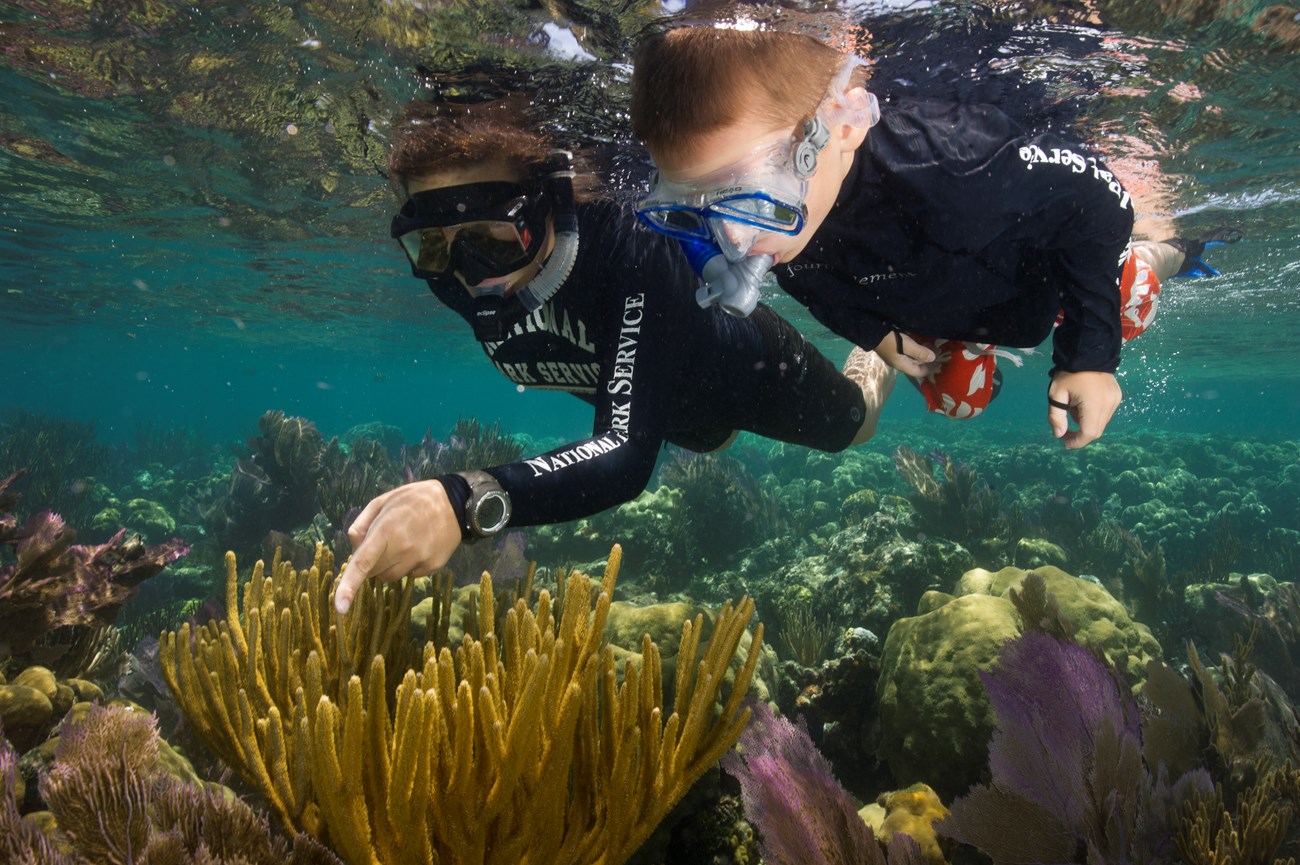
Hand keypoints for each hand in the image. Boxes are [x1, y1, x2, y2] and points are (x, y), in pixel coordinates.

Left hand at [334, 480, 462, 613]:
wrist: (454, 503)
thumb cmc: (412, 499)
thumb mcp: (381, 502)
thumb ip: (361, 525)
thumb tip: (355, 550)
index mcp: (386, 531)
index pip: (363, 563)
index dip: (348, 586)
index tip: (340, 608)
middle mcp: (403, 549)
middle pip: (374, 572)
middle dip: (373, 561)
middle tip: (385, 541)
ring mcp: (420, 560)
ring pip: (390, 578)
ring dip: (389, 566)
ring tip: (403, 543)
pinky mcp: (433, 567)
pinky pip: (410, 575)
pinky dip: (408, 566)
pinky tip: (418, 547)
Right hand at [873, 330, 937, 377]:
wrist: (871, 332)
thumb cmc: (890, 340)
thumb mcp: (907, 345)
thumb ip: (920, 352)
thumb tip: (933, 358)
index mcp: (902, 365)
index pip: (919, 372)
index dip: (930, 368)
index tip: (940, 361)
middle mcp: (900, 363)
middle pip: (917, 365)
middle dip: (928, 360)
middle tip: (938, 351)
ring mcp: (896, 356)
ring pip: (913, 358)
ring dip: (923, 354)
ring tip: (932, 346)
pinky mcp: (895, 349)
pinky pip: (909, 352)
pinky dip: (917, 350)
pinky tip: (921, 343)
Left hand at [1047, 371, 1121, 449]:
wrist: (1088, 352)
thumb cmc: (1069, 373)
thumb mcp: (1056, 394)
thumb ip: (1056, 416)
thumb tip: (1059, 435)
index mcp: (1094, 404)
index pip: (1089, 433)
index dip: (1077, 442)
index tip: (1064, 443)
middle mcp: (1109, 404)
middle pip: (1096, 431)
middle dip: (1080, 434)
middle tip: (1064, 431)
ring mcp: (1115, 400)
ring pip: (1101, 423)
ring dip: (1086, 423)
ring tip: (1073, 408)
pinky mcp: (1117, 396)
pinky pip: (1106, 413)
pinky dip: (1093, 415)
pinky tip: (1083, 403)